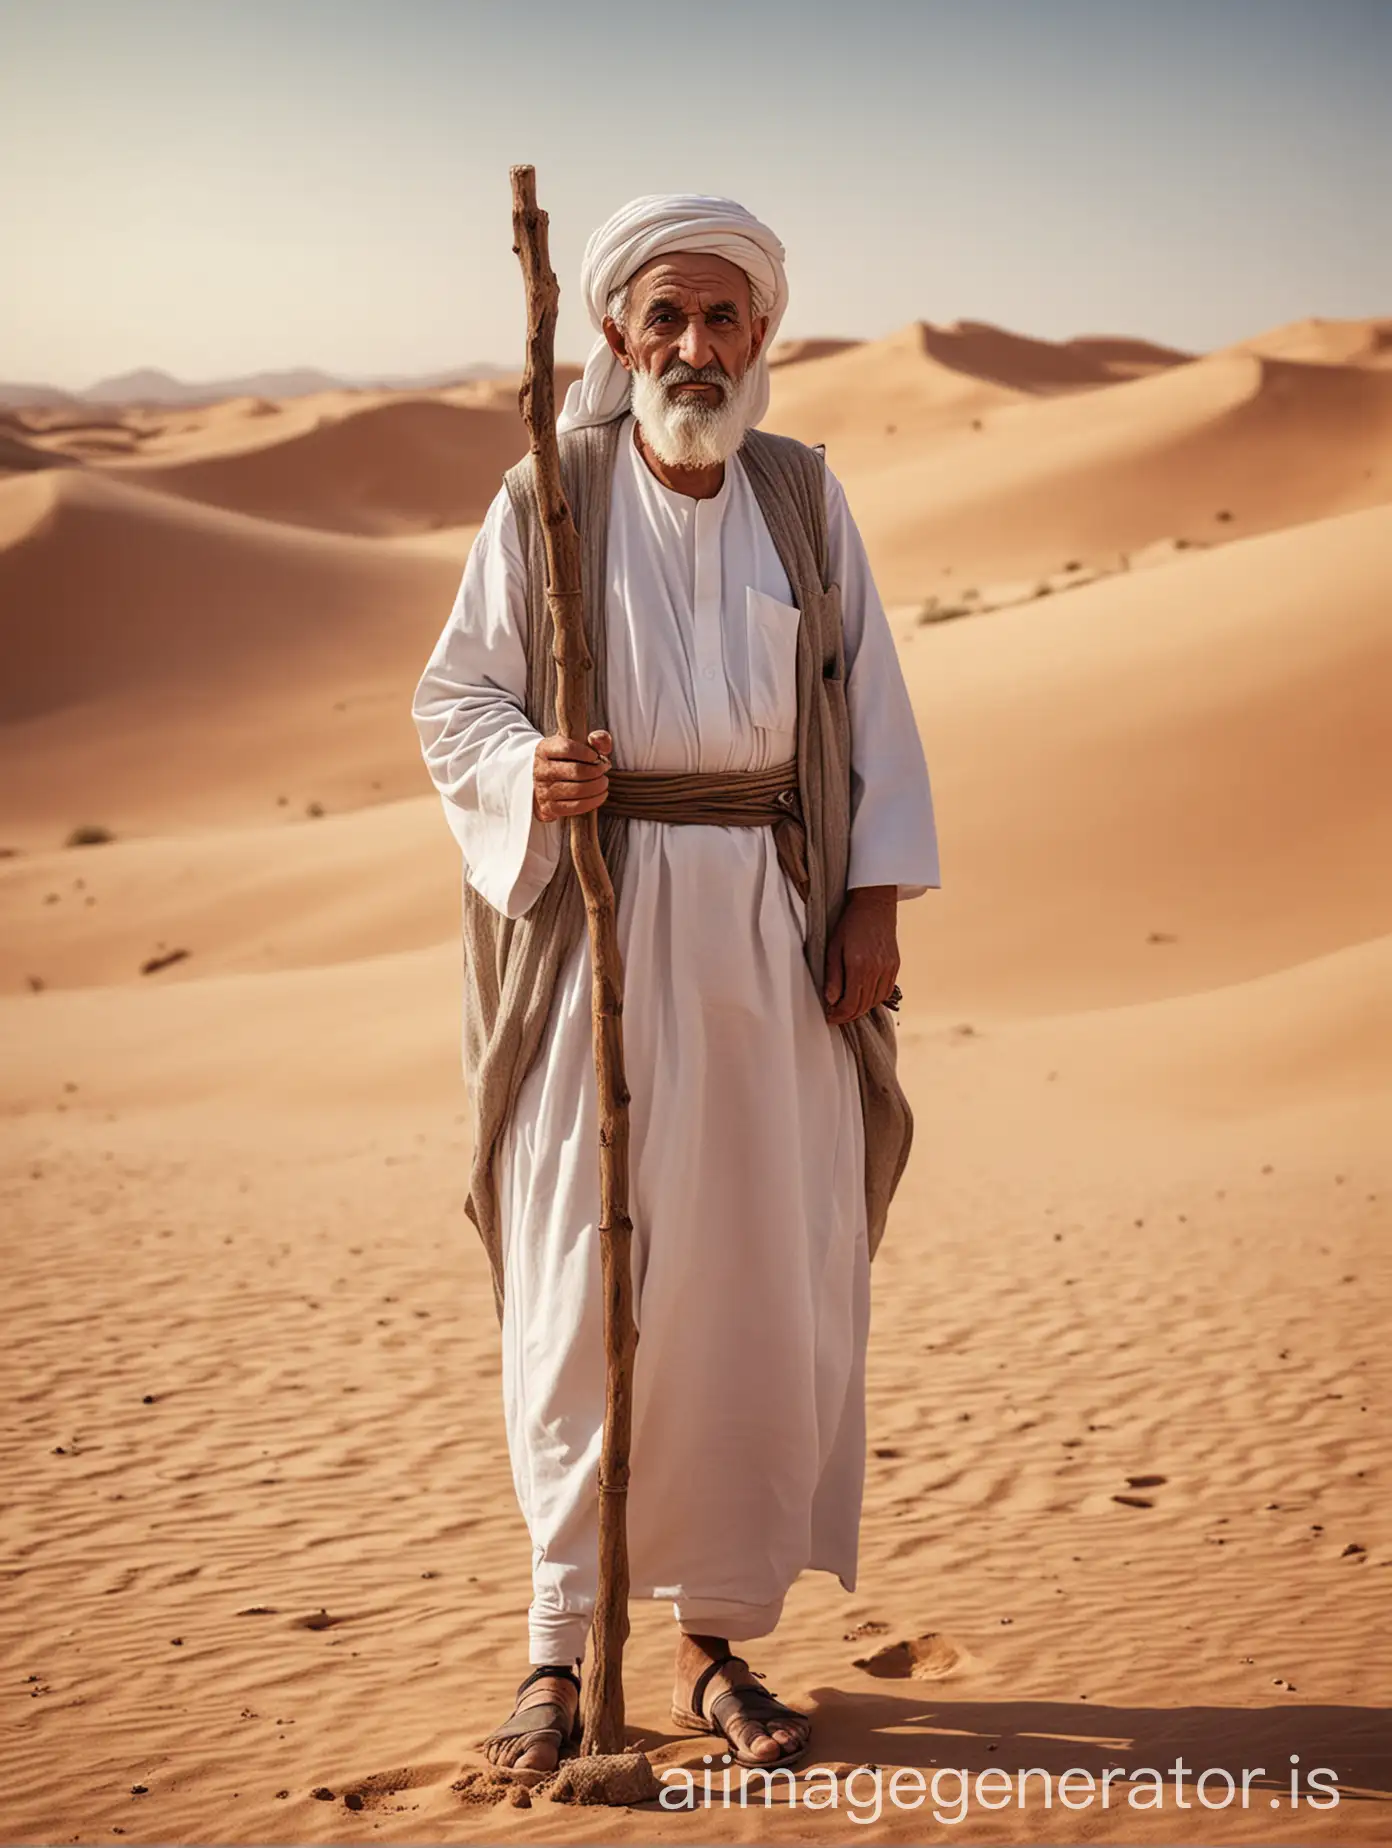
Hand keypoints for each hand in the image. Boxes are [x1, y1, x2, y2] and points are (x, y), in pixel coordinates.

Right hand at [533, 729, 611, 822]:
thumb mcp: (577, 743)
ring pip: (577, 790)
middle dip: (596, 771)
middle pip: (576, 771)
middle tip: (603, 770)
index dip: (586, 753)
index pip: (567, 748)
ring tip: (603, 782)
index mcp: (544, 749)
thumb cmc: (566, 760)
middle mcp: (541, 770)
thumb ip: (596, 738)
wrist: (545, 780)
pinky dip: (594, 801)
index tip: (595, 756)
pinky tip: (601, 794)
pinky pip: (576, 806)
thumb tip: (601, 743)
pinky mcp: (549, 807)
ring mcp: (543, 790)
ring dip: (597, 786)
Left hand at [823, 885, 899, 1024]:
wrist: (875, 906)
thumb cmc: (850, 924)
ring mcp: (888, 969)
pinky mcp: (895, 966)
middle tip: (836, 1016)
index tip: (830, 1017)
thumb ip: (833, 976)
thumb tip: (831, 1000)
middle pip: (863, 1006)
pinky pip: (885, 992)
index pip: (850, 1003)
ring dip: (861, 1009)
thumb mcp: (833, 948)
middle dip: (848, 1015)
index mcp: (858, 966)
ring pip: (875, 1002)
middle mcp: (876, 970)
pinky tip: (864, 998)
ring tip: (848, 1008)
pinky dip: (874, 1000)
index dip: (839, 1015)